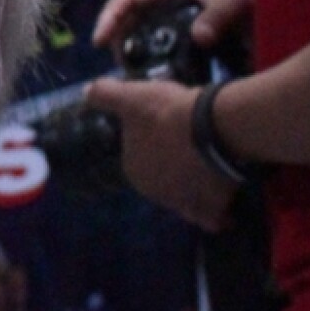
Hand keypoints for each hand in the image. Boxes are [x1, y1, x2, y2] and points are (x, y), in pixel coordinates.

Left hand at [80, 78, 235, 230]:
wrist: (210, 128)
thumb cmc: (165, 113)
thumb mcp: (129, 96)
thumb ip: (104, 95)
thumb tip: (85, 94)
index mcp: (135, 173)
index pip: (142, 162)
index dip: (154, 148)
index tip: (168, 136)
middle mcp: (156, 195)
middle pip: (165, 183)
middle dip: (174, 174)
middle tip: (190, 152)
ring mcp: (185, 205)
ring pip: (189, 201)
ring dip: (196, 194)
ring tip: (209, 176)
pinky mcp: (213, 209)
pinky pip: (212, 216)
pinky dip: (216, 214)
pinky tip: (224, 206)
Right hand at [95, 0, 252, 56]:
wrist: (261, 17)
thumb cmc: (245, 4)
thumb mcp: (232, 5)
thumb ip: (216, 17)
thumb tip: (199, 36)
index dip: (110, 16)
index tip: (100, 40)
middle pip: (126, 15)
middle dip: (114, 36)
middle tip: (114, 63)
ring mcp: (166, 16)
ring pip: (135, 30)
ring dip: (126, 48)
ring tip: (127, 71)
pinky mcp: (174, 33)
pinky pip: (149, 42)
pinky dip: (142, 55)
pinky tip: (144, 72)